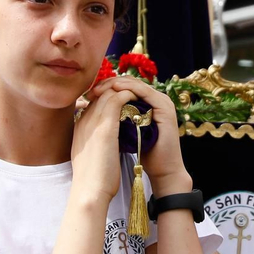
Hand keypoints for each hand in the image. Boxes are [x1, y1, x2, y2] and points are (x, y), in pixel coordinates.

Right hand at [71, 80, 141, 206]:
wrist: (89, 192)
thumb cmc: (94, 180)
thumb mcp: (91, 157)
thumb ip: (96, 145)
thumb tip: (107, 144)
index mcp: (79, 128)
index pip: (93, 104)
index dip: (109, 100)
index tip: (124, 105)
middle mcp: (84, 121)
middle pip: (100, 95)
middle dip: (117, 92)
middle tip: (133, 96)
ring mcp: (93, 122)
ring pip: (108, 94)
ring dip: (124, 91)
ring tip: (139, 96)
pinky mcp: (105, 127)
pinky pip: (117, 99)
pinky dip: (129, 96)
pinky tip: (139, 100)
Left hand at [99, 74, 188, 190]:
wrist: (162, 170)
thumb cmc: (142, 154)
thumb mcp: (124, 132)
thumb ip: (114, 118)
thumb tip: (92, 110)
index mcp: (146, 103)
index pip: (124, 87)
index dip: (105, 87)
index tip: (88, 94)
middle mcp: (154, 99)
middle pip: (128, 82)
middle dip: (108, 83)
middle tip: (92, 90)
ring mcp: (161, 101)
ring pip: (135, 84)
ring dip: (116, 84)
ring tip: (99, 89)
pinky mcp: (164, 106)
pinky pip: (144, 91)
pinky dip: (128, 89)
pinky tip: (115, 89)